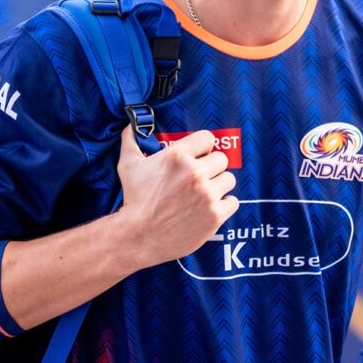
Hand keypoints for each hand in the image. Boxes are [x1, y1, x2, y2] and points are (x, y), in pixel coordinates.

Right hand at [115, 125, 238, 267]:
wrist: (138, 236)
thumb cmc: (134, 199)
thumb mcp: (128, 166)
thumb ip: (131, 141)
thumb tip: (129, 125)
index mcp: (176, 155)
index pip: (208, 138)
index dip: (203, 148)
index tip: (199, 157)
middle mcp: (194, 172)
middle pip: (222, 159)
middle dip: (211, 168)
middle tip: (199, 180)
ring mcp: (207, 194)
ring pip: (229, 179)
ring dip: (219, 186)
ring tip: (204, 195)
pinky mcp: (215, 214)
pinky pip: (233, 201)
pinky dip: (224, 205)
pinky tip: (210, 208)